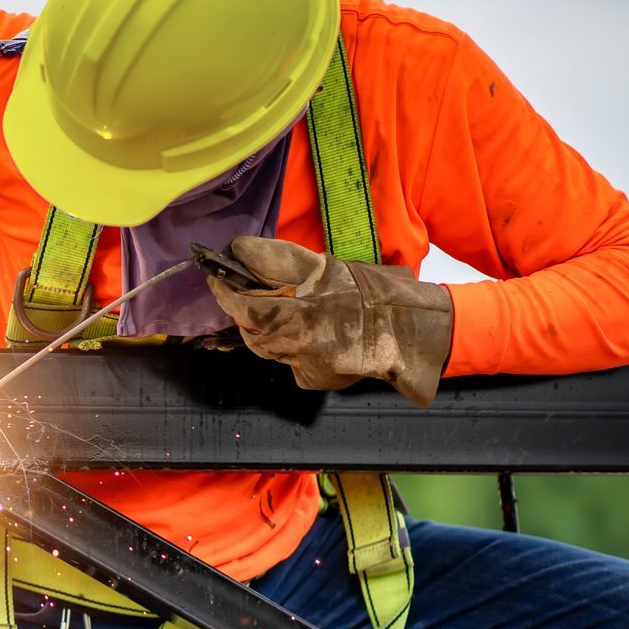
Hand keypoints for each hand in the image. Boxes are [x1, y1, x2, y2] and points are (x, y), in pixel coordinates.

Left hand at [206, 236, 452, 406]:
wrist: (413, 331)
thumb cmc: (377, 292)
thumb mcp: (333, 268)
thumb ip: (289, 263)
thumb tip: (245, 251)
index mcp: (311, 301)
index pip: (250, 301)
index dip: (227, 292)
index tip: (215, 277)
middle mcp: (305, 332)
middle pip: (251, 325)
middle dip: (237, 308)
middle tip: (229, 291)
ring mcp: (308, 359)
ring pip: (264, 345)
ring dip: (256, 328)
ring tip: (258, 311)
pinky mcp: (314, 377)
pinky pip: (286, 361)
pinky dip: (284, 348)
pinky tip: (297, 337)